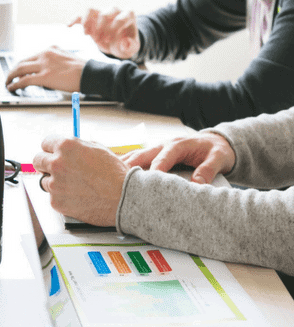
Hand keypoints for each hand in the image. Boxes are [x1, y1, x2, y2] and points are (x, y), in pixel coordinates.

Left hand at [5, 46, 85, 92]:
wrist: (91, 73)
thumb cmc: (82, 70)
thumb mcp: (65, 59)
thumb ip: (53, 62)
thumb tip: (43, 72)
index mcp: (51, 49)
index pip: (30, 57)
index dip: (21, 65)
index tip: (17, 71)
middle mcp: (45, 54)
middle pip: (22, 62)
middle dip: (13, 70)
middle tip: (9, 77)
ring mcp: (44, 64)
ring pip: (20, 69)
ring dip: (11, 77)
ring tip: (8, 83)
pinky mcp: (44, 76)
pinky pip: (24, 80)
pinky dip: (15, 84)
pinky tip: (12, 88)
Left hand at [33, 136, 128, 225]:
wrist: (124, 198)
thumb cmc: (115, 174)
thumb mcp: (97, 149)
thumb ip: (78, 146)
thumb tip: (67, 146)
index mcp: (66, 146)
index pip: (45, 143)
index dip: (51, 149)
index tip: (54, 153)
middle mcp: (56, 163)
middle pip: (38, 160)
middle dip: (46, 163)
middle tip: (57, 169)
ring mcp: (54, 184)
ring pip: (44, 180)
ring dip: (54, 182)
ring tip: (74, 185)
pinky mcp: (56, 201)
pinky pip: (53, 197)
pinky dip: (62, 197)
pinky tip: (78, 196)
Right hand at [70, 8, 139, 59]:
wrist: (118, 44)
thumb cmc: (126, 44)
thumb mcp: (131, 48)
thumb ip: (131, 46)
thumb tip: (125, 42)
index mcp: (127, 15)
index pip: (119, 18)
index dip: (112, 30)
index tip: (108, 40)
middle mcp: (114, 11)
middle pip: (104, 14)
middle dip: (100, 29)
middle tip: (99, 41)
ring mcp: (101, 13)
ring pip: (91, 10)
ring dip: (87, 23)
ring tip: (86, 35)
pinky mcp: (91, 18)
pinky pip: (80, 15)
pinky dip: (74, 20)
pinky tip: (68, 26)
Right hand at [121, 132, 235, 183]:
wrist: (215, 143)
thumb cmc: (216, 150)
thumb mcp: (219, 158)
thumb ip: (208, 170)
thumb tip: (197, 184)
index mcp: (177, 145)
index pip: (162, 158)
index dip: (153, 170)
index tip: (146, 183)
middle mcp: (163, 145)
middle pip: (141, 155)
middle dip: (129, 168)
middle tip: (117, 181)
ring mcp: (156, 149)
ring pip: (134, 156)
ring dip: (121, 166)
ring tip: (107, 178)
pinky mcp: (152, 154)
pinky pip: (135, 158)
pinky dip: (123, 165)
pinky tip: (111, 174)